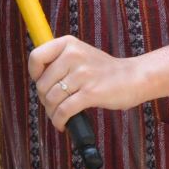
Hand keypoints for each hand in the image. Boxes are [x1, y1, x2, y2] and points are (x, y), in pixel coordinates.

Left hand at [27, 35, 151, 130]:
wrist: (133, 78)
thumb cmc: (103, 70)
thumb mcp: (80, 54)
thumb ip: (59, 61)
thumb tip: (36, 80)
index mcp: (68, 43)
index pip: (36, 57)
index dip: (34, 75)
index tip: (41, 84)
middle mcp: (73, 55)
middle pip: (42, 84)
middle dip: (44, 99)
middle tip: (53, 105)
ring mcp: (82, 74)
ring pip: (51, 99)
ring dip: (51, 112)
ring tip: (58, 116)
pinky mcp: (91, 93)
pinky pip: (64, 110)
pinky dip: (59, 121)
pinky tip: (62, 124)